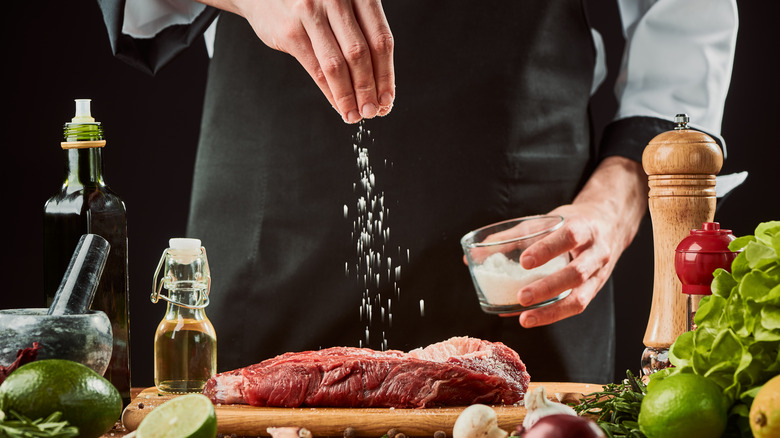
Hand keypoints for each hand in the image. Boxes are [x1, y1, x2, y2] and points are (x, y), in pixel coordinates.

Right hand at [229, 0, 394, 122]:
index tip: (387, 98)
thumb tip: (380, 81)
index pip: (380, 39)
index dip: (386, 73)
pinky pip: (316, 69)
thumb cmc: (310, 0)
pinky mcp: (291, 31)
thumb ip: (360, 30)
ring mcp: (311, 13)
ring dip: (349, 96)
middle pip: (360, 53)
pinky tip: (338, 105)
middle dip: (369, 89)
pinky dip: (330, 92)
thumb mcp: (341, 3)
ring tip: (355, 114)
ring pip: (337, 65)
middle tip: (373, 111)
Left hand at [508, 156, 647, 327]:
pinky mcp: (595, 290)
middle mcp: (596, 252)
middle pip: (576, 273)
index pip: (568, 237)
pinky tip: (532, 319)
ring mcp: (599, 274)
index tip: (524, 261)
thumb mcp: (547, 220)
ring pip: (580, 297)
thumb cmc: (572, 222)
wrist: (609, 226)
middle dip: (548, 287)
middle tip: (521, 297)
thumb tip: (475, 253)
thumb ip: (513, 236)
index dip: (547, 249)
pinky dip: (553, 314)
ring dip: (551, 311)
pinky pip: (577, 306)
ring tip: (525, 318)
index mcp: (584, 228)